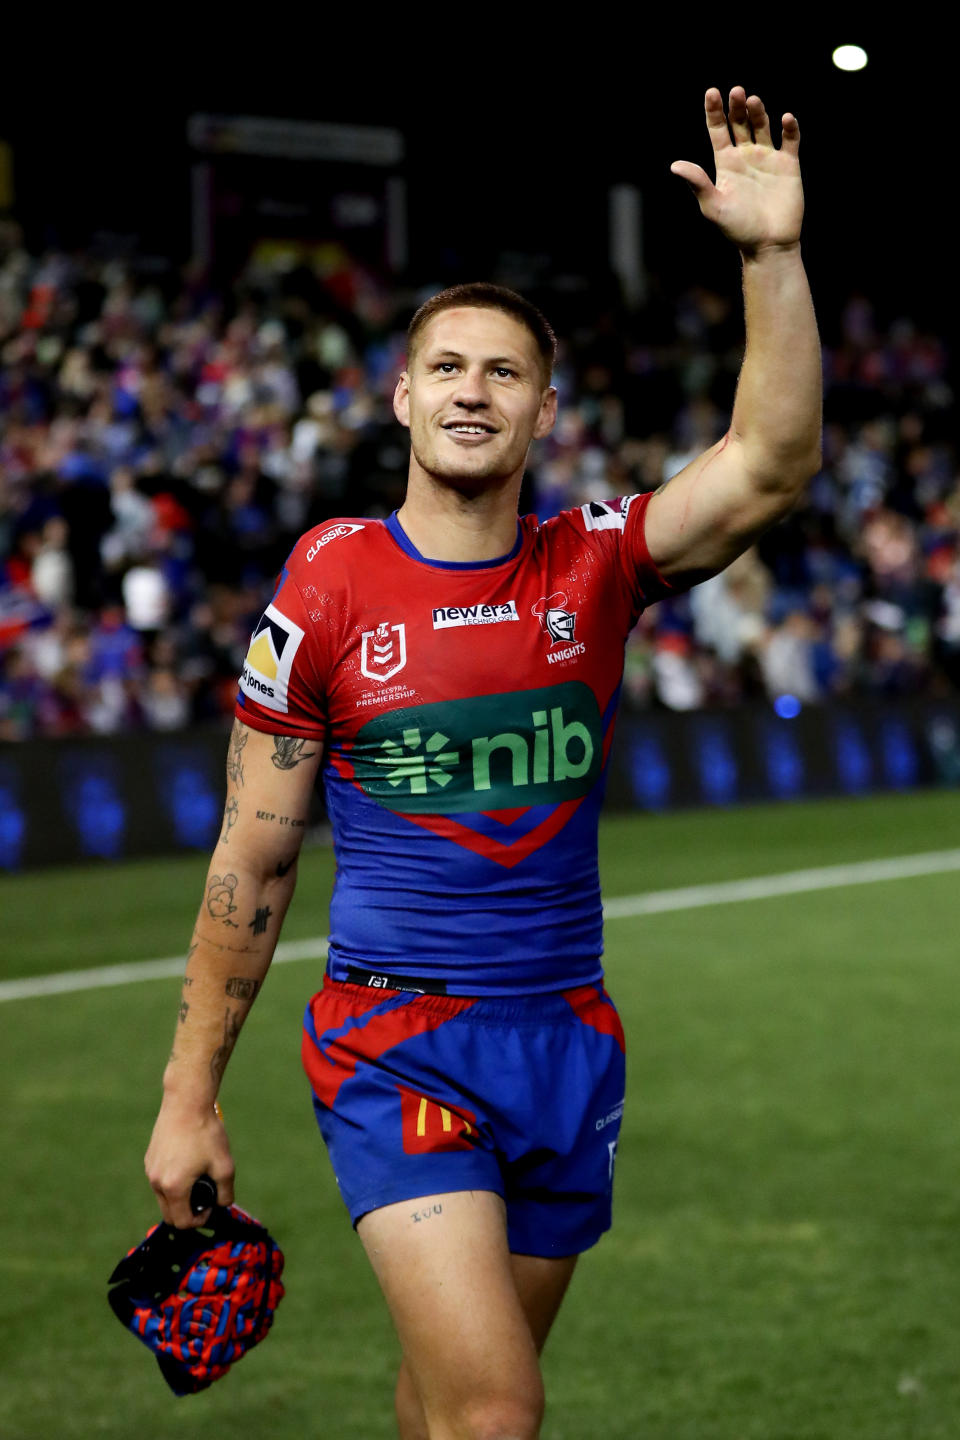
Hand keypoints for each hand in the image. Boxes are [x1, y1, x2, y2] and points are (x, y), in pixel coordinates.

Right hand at [145, 1096, 234, 1227]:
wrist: (186, 1103)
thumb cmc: (206, 1133)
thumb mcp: (225, 1166)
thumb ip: (225, 1193)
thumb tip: (222, 1205)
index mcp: (174, 1188)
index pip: (182, 1222)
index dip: (199, 1220)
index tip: (210, 1206)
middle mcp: (157, 1182)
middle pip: (170, 1213)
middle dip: (188, 1211)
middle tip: (205, 1195)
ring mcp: (150, 1170)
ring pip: (164, 1196)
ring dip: (180, 1195)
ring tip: (198, 1176)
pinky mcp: (149, 1158)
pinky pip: (160, 1179)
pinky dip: (172, 1180)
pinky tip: (188, 1162)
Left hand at [671, 87, 802, 252]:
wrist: (768, 245)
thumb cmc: (738, 229)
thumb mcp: (713, 206)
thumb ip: (697, 183)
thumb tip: (675, 166)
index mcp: (725, 163)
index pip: (717, 130)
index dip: (714, 111)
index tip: (711, 92)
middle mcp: (745, 156)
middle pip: (740, 123)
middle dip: (736, 107)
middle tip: (736, 92)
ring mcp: (767, 158)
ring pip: (762, 126)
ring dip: (758, 112)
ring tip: (753, 101)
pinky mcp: (788, 165)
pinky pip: (790, 140)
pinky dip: (789, 128)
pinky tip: (785, 119)